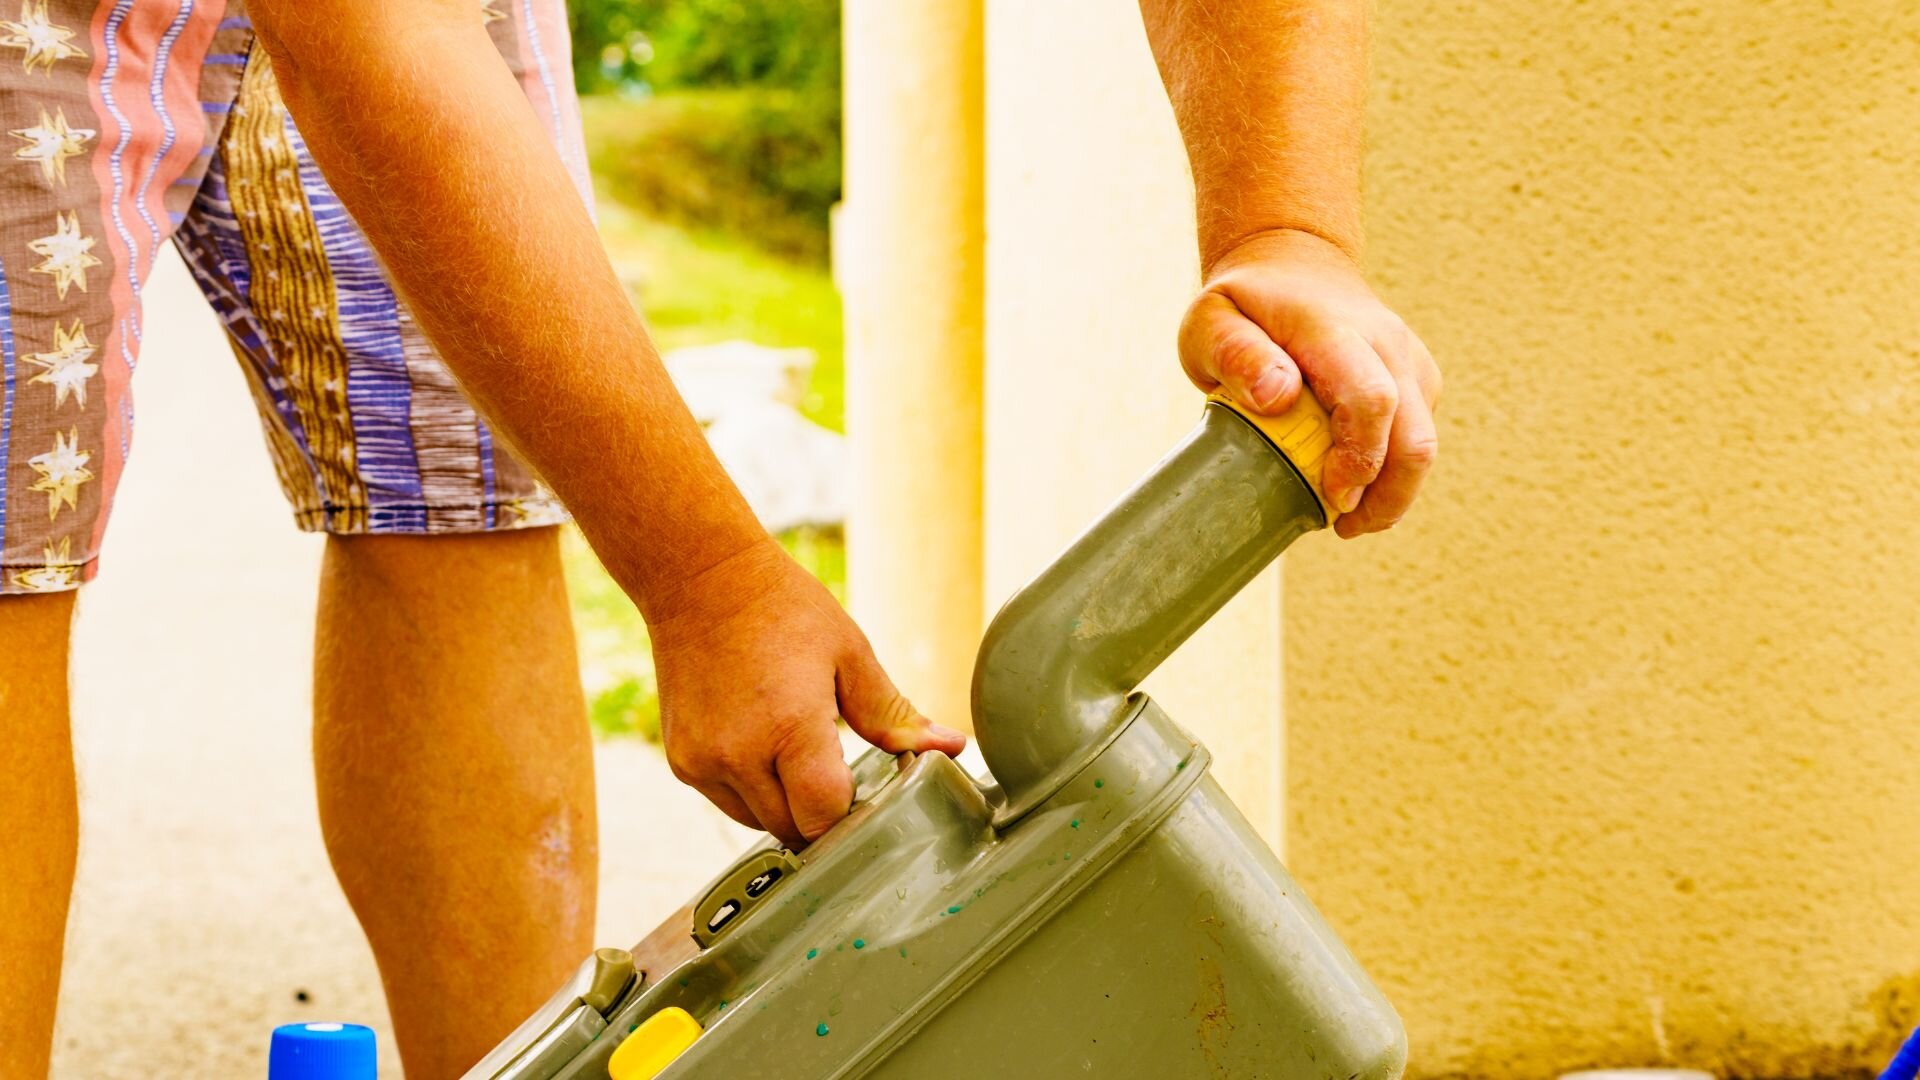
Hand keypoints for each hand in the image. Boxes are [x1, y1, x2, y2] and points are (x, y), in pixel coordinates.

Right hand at [646, 538, 965, 846]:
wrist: (700, 579)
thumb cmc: (784, 609)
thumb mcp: (850, 654)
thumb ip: (895, 716)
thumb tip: (953, 748)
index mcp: (790, 727)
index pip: (825, 816)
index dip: (852, 813)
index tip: (867, 792)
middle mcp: (739, 754)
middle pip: (795, 829)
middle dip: (822, 813)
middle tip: (838, 771)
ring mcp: (703, 763)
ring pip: (760, 823)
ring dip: (786, 806)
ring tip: (797, 752)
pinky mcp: (681, 763)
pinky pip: (730, 803)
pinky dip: (753, 791)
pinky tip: (763, 746)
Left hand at [1178, 229, 1440, 536]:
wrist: (1294, 265)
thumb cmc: (1245, 304)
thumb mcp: (1211, 322)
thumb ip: (1236, 354)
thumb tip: (1278, 397)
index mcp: (1333, 330)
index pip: (1371, 398)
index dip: (1359, 458)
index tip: (1332, 498)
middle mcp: (1385, 343)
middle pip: (1414, 435)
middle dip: (1387, 496)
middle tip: (1342, 527)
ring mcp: (1408, 360)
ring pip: (1424, 442)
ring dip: (1393, 492)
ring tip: (1346, 517)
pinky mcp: (1417, 379)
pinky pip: (1418, 435)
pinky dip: (1393, 471)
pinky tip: (1353, 484)